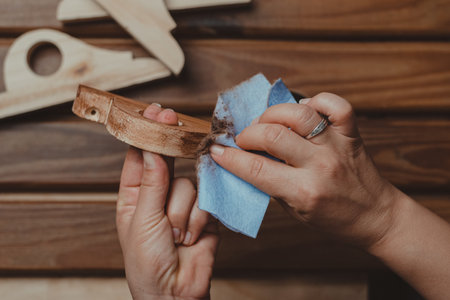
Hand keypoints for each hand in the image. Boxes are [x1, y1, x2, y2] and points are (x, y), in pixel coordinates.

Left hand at [117, 104, 218, 299]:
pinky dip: (200, 219)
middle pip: (169, 161)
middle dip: (171, 154)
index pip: (139, 156)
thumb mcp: (142, 221)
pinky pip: (207, 200)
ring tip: (177, 235)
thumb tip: (151, 148)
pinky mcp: (206, 214)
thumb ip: (151, 182)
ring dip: (183, 211)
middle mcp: (159, 195)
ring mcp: (184, 204)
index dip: (146, 133)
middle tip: (174, 122)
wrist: (177, 294)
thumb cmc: (146, 264)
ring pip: (189, 183)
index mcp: (134, 196)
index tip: (154, 111)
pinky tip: (192, 238)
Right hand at [210, 93, 397, 248]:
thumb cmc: (333, 219)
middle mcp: (320, 166)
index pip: (255, 168)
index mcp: (303, 192)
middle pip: (272, 136)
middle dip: (247, 134)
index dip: (229, 157)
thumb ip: (270, 184)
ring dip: (273, 115)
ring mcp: (337, 146)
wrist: (376, 218)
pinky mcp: (351, 133)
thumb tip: (245, 159)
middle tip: (243, 140)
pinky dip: (315, 101)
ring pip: (298, 114)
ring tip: (266, 124)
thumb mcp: (295, 211)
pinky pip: (335, 105)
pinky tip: (302, 111)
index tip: (215, 150)